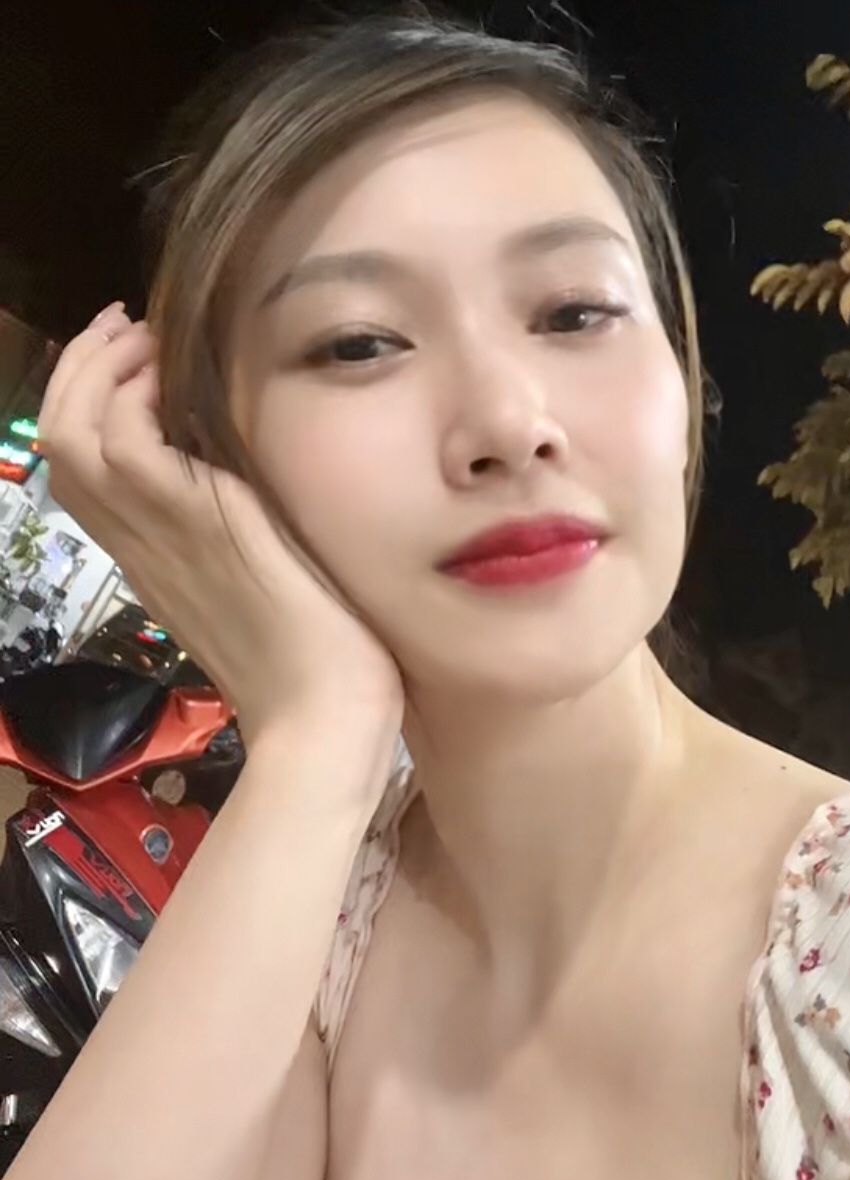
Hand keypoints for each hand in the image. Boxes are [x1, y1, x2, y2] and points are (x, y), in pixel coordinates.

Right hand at [37, 304, 404, 762]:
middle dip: (80, 367)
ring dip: (99, 366)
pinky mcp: (193, 524)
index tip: (135, 363)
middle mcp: (140, 546)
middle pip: (57, 440)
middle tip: (127, 328)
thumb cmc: (324, 667)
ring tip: (145, 337)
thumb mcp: (270, 589)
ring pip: (69, 431)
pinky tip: (177, 377)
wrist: (329, 717)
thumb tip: (267, 491)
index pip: (81, 470)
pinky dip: (135, 392)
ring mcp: (158, 535)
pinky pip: (122, 439)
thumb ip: (248, 540)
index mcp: (153, 560)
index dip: (91, 404)